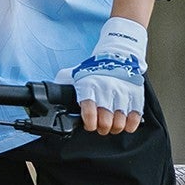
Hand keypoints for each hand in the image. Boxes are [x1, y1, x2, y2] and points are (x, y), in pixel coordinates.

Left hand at [61, 17, 146, 135]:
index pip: (89, 110)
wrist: (115, 56)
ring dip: (115, 128)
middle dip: (102, 128)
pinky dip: (131, 124)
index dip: (90, 123)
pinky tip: (126, 124)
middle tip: (101, 127)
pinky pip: (135, 115)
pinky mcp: (136, 93)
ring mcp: (122, 92)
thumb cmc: (92, 70)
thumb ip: (61, 85)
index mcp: (88, 85)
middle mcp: (106, 89)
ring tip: (112, 125)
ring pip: (120, 121)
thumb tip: (49, 97)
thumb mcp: (72, 74)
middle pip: (106, 120)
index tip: (90, 126)